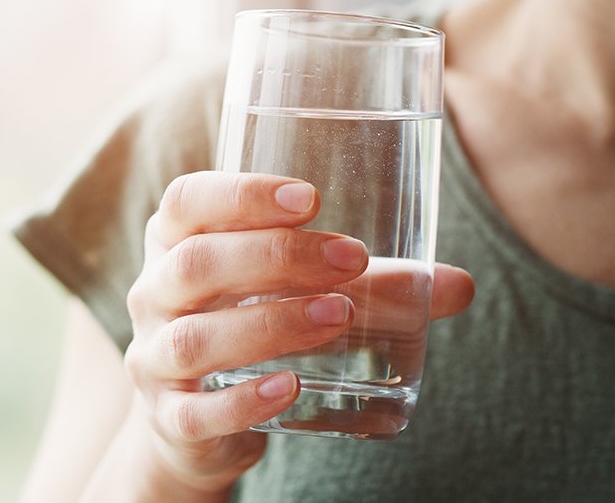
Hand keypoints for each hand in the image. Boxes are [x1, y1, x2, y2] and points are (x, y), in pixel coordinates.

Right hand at [121, 171, 473, 495]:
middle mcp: (154, 294)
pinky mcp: (171, 419)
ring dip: (270, 323)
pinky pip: (196, 411)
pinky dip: (243, 401)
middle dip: (276, 256)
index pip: (188, 201)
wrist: (200, 421)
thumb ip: (378, 285)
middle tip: (350, 259)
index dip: (241, 193)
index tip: (311, 198)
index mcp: (178, 243)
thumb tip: (460, 286)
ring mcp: (155, 359)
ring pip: (195, 337)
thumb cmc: (256, 324)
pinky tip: (291, 387)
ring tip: (337, 316)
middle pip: (195, 264)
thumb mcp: (305, 293)